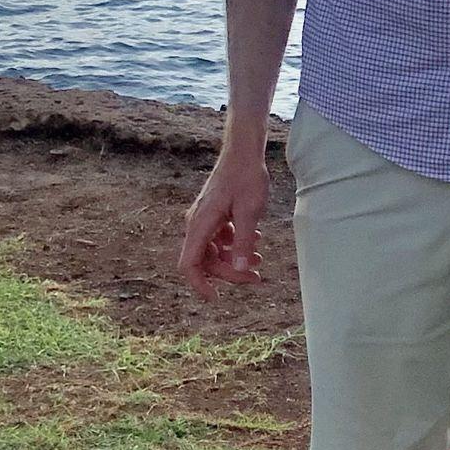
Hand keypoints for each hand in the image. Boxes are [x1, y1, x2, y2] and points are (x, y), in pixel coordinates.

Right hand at [179, 146, 271, 299]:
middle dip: (229, 271)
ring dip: (234, 258)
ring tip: (259, 259)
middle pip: (205, 261)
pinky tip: (254, 238)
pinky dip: (235, 243)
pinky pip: (219, 238)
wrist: (244, 151)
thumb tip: (240, 268)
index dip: (199, 284)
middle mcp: (197, 223)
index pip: (189, 264)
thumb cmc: (246, 176)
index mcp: (200, 224)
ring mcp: (205, 218)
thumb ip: (243, 242)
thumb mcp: (249, 211)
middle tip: (256, 276)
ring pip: (214, 250)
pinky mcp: (214, 214)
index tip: (216, 298)